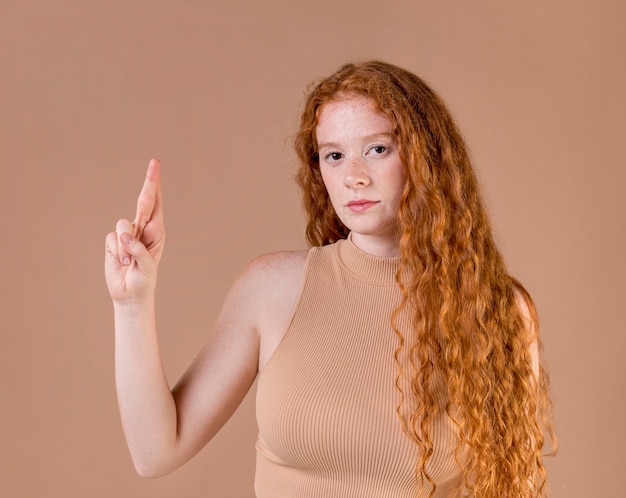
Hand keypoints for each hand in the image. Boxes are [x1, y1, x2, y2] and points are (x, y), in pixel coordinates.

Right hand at [105, 159, 164, 302]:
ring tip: (129, 261)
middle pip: (143, 201)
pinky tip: (122, 262)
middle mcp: (143, 228)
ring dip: (125, 245)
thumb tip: (125, 237)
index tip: (155, 165)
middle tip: (155, 162)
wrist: (130, 294)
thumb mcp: (148, 267)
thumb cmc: (144, 280)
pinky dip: (116, 252)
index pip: (156, 203)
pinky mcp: (112, 241)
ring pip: (123, 225)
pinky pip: (112, 238)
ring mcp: (127, 234)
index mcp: (157, 231)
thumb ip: (139, 250)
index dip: (155, 184)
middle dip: (149, 182)